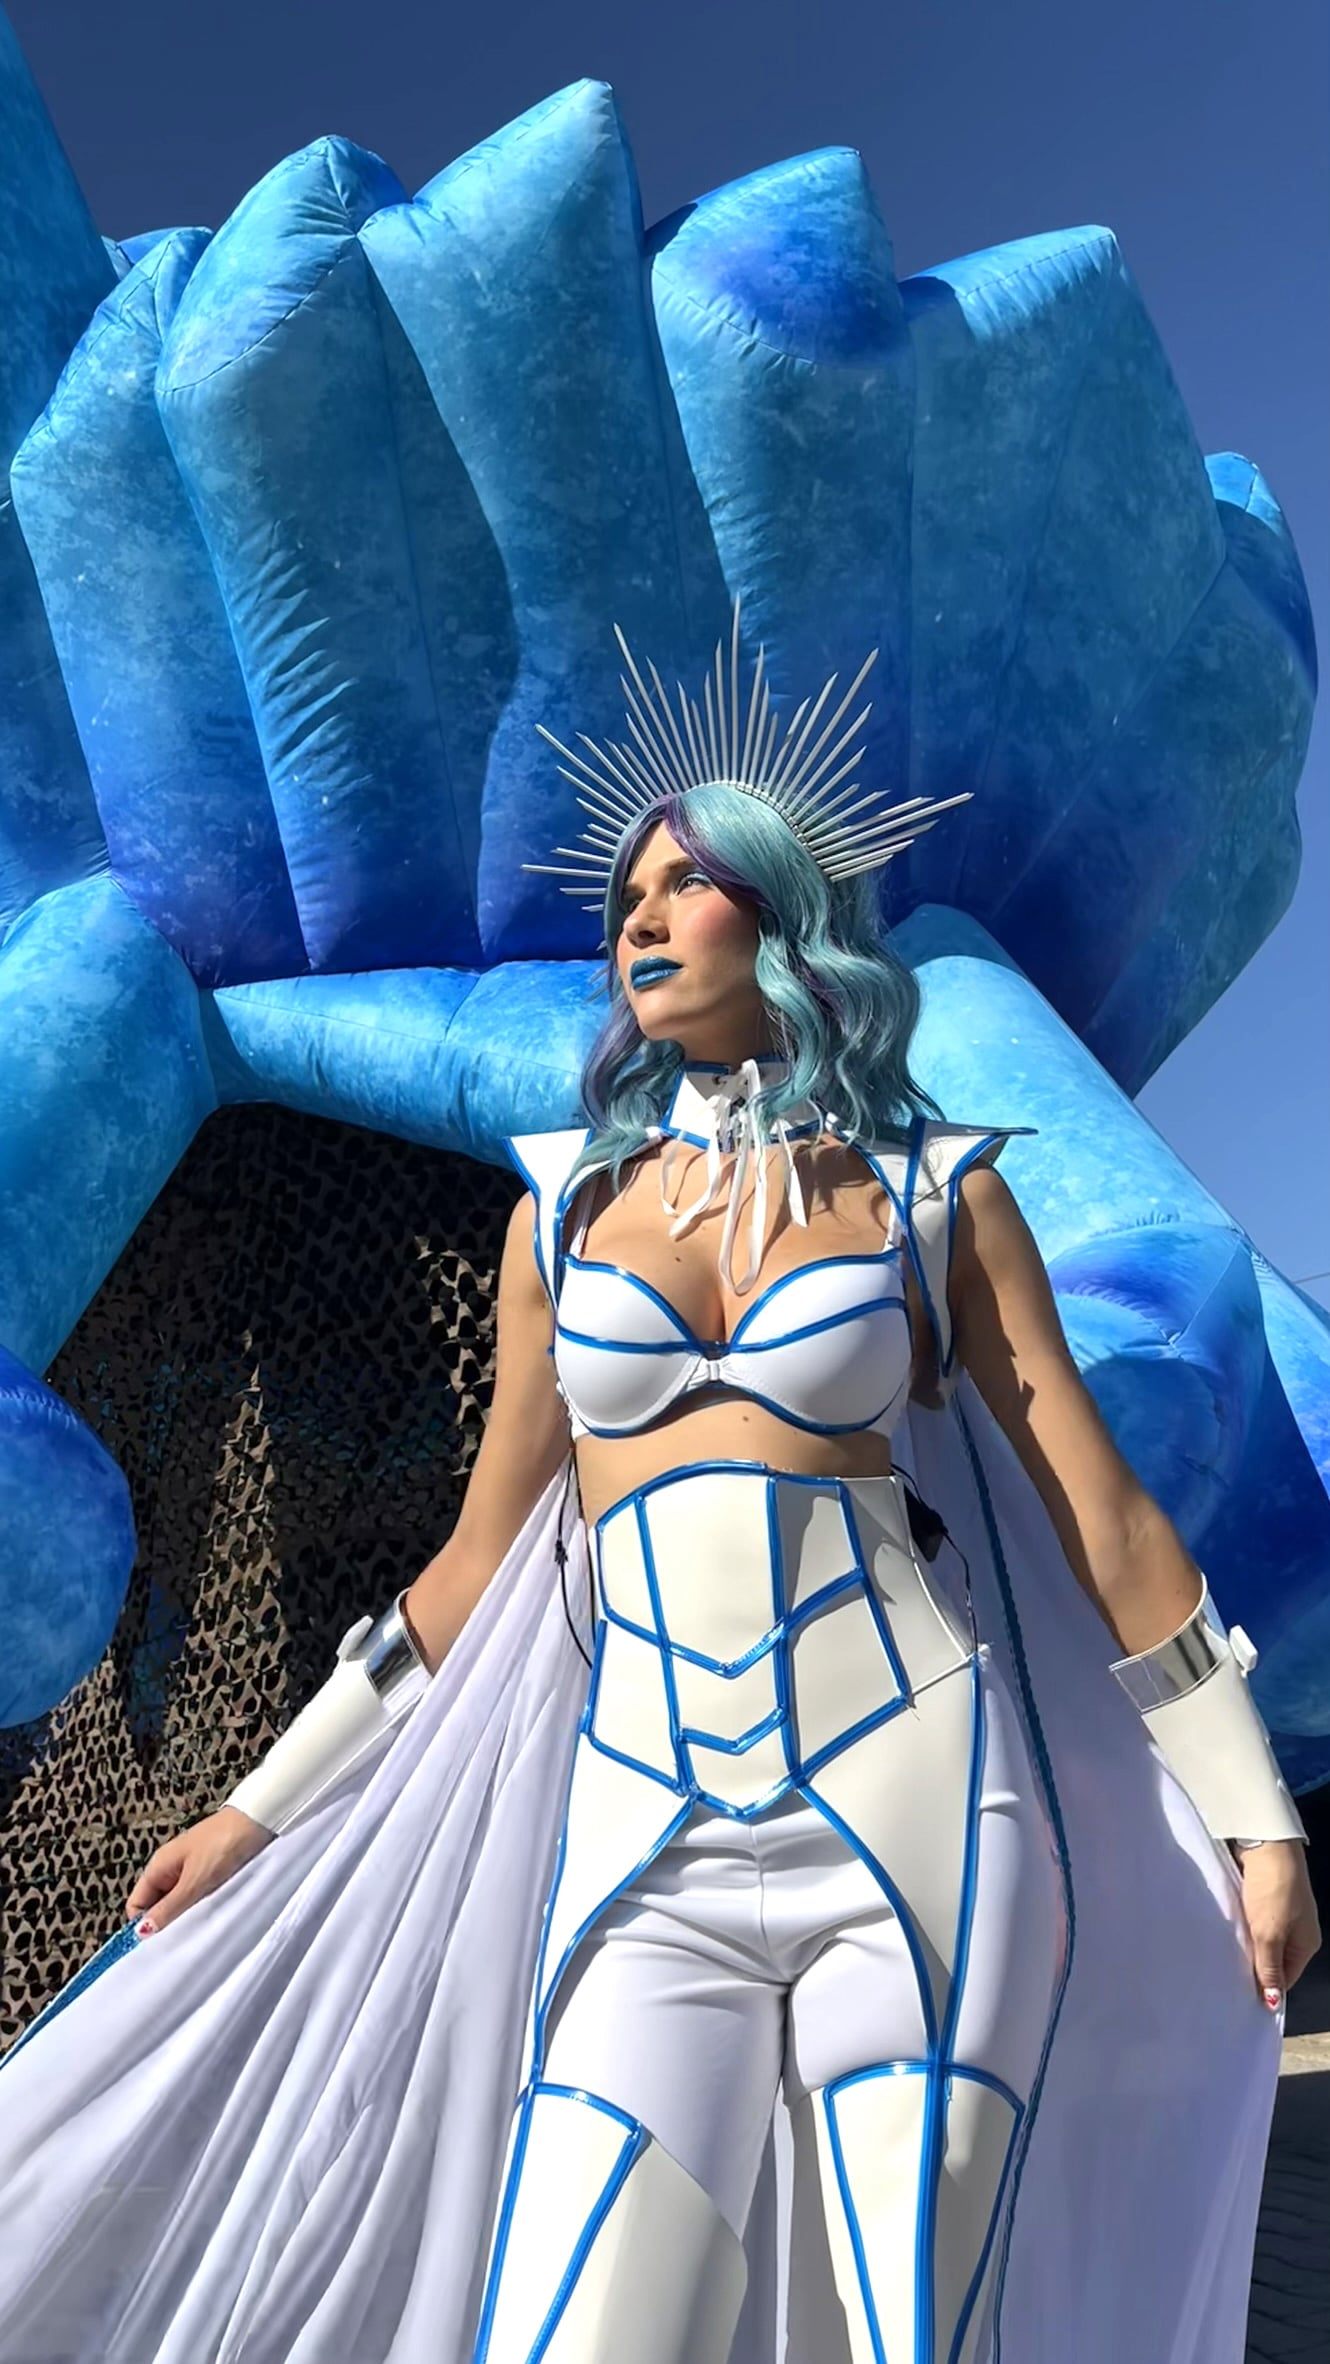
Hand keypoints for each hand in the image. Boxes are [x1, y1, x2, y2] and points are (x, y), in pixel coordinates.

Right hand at [124, 1805, 273, 1933]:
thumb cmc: (223, 1846)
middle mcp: (170, 1869)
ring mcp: (190, 1870)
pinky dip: (200, 1907)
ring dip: (185, 1916)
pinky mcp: (210, 1872)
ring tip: (197, 1933)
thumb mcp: (195, 1881)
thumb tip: (141, 1932)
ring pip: (178, 1902)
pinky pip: (196, 1896)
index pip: (137, 1903)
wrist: (258, 1820)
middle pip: (157, 1905)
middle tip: (179, 1944)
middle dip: (165, 1924)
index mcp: (159, 1866)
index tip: (155, 1946)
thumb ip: (169, 1907)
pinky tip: (210, 1918)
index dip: (142, 1925)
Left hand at [1232, 1838, 1321, 2008]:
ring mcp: (1283, 1912)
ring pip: (1263, 1939)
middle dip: (1254, 1965)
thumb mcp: (1269, 1935)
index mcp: (1307, 1944)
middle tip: (1228, 1974)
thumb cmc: (1272, 1891)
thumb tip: (1274, 2003)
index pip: (1286, 1977)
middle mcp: (1299, 1930)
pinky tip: (1228, 1930)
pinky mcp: (1268, 1897)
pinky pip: (1255, 1921)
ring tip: (1224, 1953)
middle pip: (1275, 1958)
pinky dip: (1243, 1926)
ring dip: (1247, 1944)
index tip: (1240, 1994)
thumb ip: (1269, 1968)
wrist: (1266, 1843)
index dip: (1266, 1987)